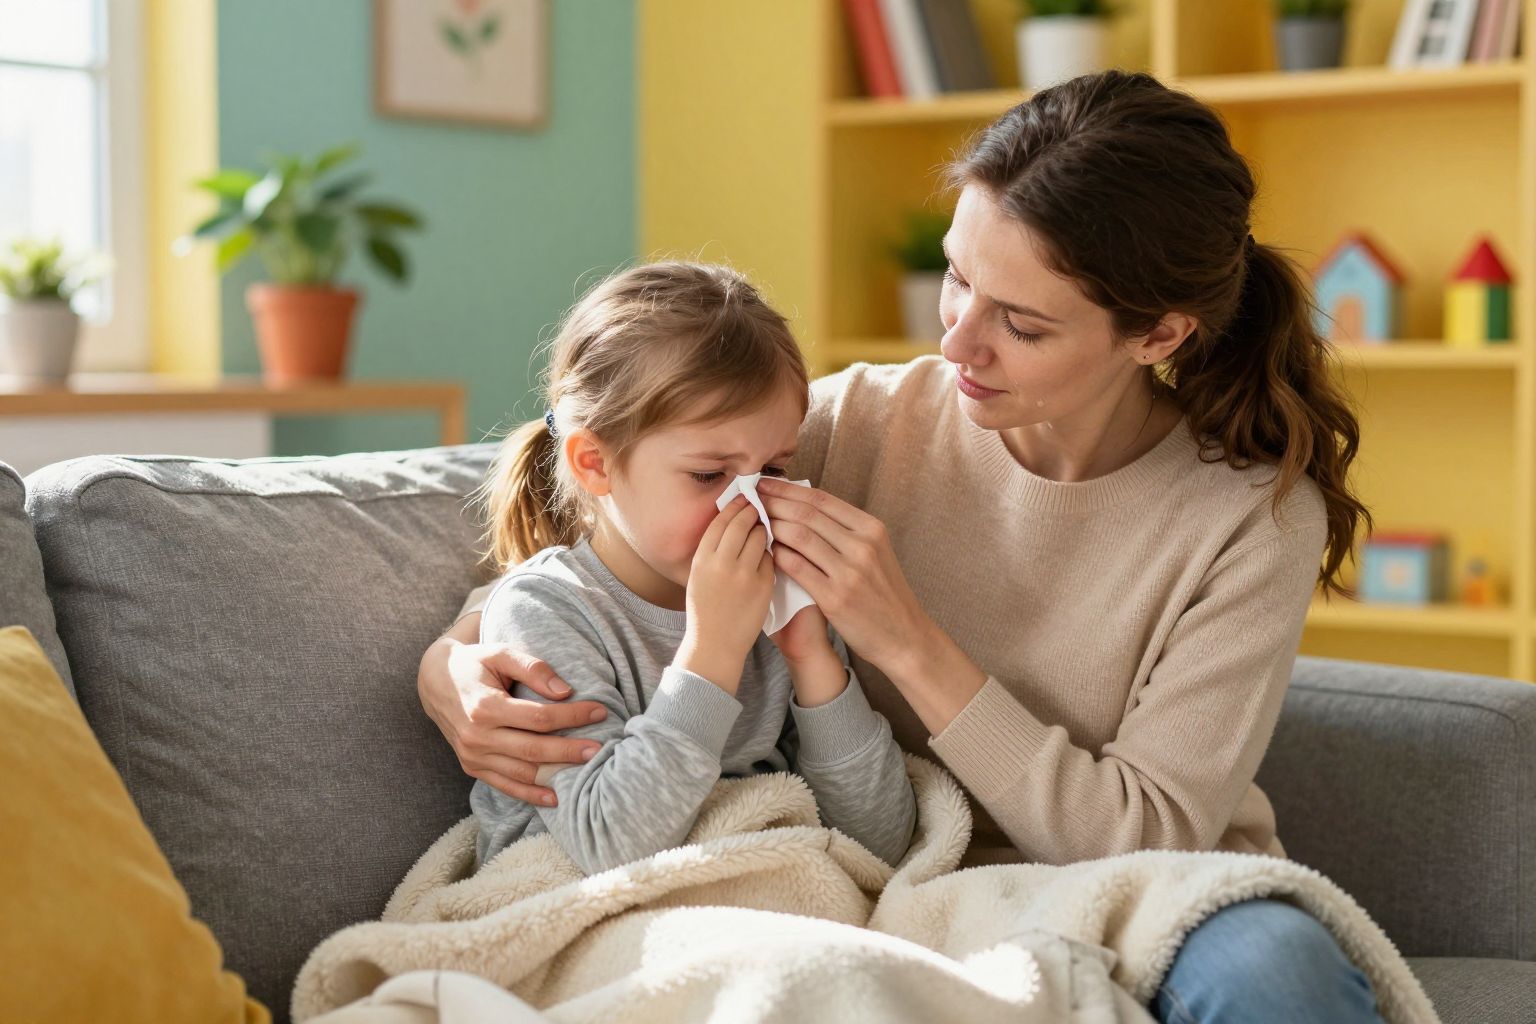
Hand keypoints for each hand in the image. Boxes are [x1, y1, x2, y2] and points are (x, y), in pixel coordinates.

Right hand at [417, 620, 608, 805]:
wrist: (436, 682)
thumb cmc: (475, 664)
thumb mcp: (500, 653)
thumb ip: (533, 668)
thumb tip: (565, 691)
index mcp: (484, 707)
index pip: (539, 717)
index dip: (572, 716)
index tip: (599, 711)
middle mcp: (476, 737)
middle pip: (534, 750)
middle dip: (570, 751)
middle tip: (599, 748)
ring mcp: (473, 756)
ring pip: (522, 773)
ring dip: (556, 774)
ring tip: (587, 770)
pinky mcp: (472, 768)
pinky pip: (505, 786)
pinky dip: (531, 795)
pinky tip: (556, 798)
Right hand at [675, 495, 774, 691]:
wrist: (716, 645)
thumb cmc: (706, 610)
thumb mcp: (698, 576)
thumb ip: (712, 551)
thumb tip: (730, 520)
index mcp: (702, 559)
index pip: (721, 520)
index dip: (734, 506)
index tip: (744, 499)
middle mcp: (721, 563)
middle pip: (742, 523)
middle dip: (753, 511)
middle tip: (761, 506)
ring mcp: (744, 574)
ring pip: (760, 537)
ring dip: (766, 528)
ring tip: (767, 526)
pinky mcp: (763, 586)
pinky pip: (772, 557)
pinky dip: (773, 551)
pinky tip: (773, 550)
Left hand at [754, 477, 928, 674]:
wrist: (903, 636)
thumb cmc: (884, 594)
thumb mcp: (876, 553)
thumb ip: (846, 531)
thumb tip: (805, 507)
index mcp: (872, 529)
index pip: (822, 499)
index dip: (788, 489)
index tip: (766, 483)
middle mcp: (862, 546)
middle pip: (807, 513)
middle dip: (774, 502)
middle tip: (751, 498)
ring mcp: (849, 572)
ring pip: (799, 536)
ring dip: (772, 526)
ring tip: (754, 522)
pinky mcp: (835, 598)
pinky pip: (797, 567)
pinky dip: (778, 555)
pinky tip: (766, 551)